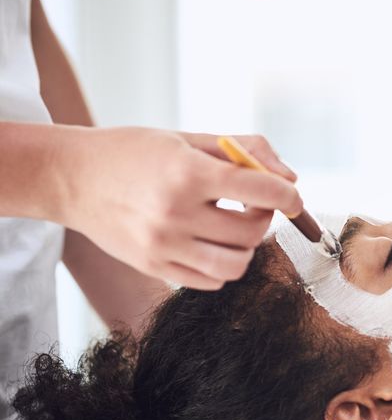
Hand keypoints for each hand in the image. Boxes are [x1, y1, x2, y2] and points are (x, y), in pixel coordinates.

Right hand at [57, 126, 301, 289]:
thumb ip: (244, 151)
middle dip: (264, 218)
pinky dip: (222, 266)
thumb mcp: (188, 138)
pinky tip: (211, 243)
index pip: (260, 190)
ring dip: (246, 247)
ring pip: (236, 264)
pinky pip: (210, 281)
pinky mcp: (153, 267)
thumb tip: (289, 178)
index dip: (288, 196)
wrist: (71, 177)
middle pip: (252, 231)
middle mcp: (175, 213)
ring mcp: (162, 245)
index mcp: (187, 173)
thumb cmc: (134, 153)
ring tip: (234, 228)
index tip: (292, 197)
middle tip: (253, 205)